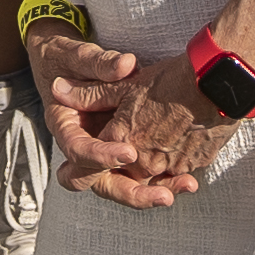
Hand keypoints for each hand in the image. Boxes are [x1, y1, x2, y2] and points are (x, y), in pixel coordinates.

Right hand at [28, 25, 207, 203]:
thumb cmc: (68, 62)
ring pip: (126, 186)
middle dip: (133, 192)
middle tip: (162, 194)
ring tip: (185, 186)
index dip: (102, 155)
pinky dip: (165, 182)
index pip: (79, 152)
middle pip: (102, 183)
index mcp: (66, 129)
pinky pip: (143, 180)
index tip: (129, 152)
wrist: (64, 67)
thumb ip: (100, 64)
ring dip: (154, 192)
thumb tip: (124, 65)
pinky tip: (190, 180)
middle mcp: (83, 151)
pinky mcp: (124, 158)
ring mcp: (104, 157)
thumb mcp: (80, 59)